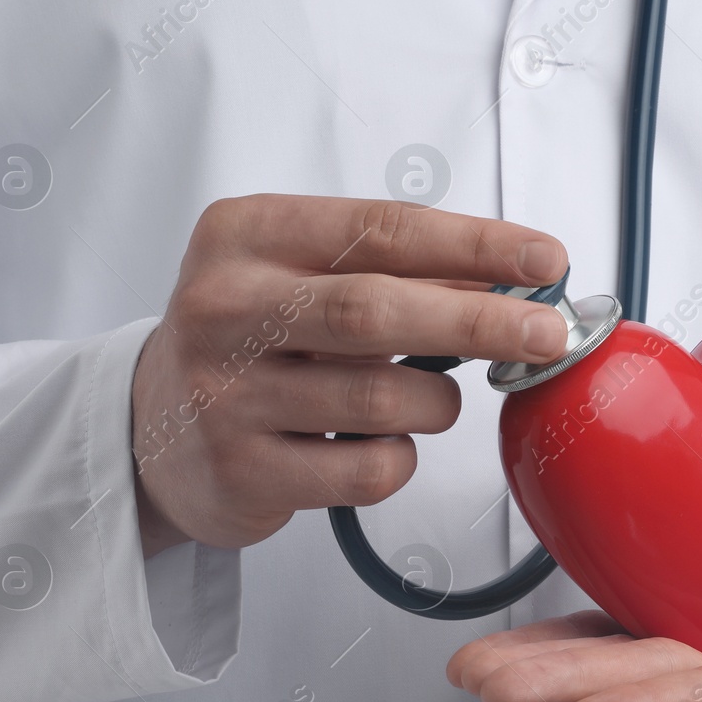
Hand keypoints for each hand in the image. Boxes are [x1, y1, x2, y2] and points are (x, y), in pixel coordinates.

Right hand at [132, 195, 568, 554]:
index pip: (380, 229)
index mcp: (245, 235)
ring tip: (430, 401)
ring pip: (381, 400)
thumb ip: (399, 272)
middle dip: (480, 323)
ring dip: (436, 403)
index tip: (545, 260)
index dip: (474, 246)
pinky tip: (379, 444)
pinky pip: (368, 471)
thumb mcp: (308, 277)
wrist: (153, 429)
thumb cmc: (258, 339)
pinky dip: (400, 458)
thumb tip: (517, 285)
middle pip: (377, 311)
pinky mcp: (240, 472)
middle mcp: (223, 308)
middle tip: (549, 333)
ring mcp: (223, 395)